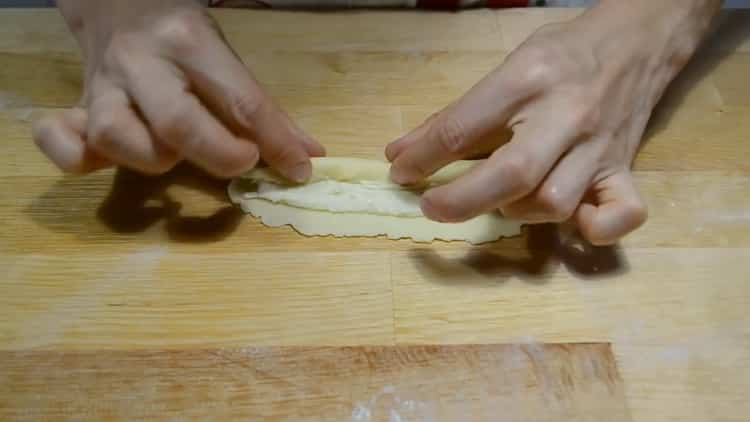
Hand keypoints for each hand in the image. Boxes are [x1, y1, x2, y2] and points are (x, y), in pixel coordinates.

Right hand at [33, 0, 323, 180]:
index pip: (240, 99)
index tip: (298, 171)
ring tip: (175, 155)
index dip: (275, 141)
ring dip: (153, 160)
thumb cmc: (182, 38)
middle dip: (218, 154)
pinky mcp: (75, 107)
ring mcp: (103, 86)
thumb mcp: (226, 58)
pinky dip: (74, 157)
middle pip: (177, 121)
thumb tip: (307, 157)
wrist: (117, 3)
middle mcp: (142, 63)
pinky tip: (103, 160)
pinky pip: (60, 140)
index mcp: (191, 42)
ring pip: (116, 135)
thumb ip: (262, 109)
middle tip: (243, 162)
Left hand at [386, 0, 719, 244]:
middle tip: (431, 207)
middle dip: (461, 199)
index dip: (422, 158)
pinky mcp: (624, 169)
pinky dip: (597, 229)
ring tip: (500, 201)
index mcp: (526, 81)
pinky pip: (623, 213)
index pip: (462, 128)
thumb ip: (454, 114)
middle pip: (511, 173)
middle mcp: (565, 116)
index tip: (401, 174)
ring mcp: (599, 147)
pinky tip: (573, 222)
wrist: (636, 43)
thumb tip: (399, 154)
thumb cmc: (560, 56)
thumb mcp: (505, 67)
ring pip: (554, 202)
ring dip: (516, 212)